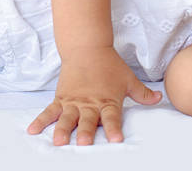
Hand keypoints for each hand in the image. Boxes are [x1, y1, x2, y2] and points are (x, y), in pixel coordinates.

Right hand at [26, 47, 161, 145]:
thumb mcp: (129, 79)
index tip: (117, 139)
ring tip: (59, 141)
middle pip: (88, 120)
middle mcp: (90, 103)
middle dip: (86, 132)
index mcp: (108, 100)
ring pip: (67, 118)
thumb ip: (142, 93)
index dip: (115, 128)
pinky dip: (41, 120)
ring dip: (63, 129)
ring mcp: (74, 101)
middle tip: (84, 143)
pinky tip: (32, 130)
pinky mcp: (61, 98)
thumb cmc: (110, 65)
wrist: (88, 48)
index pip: (112, 117)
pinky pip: (49, 110)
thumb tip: (159, 98)